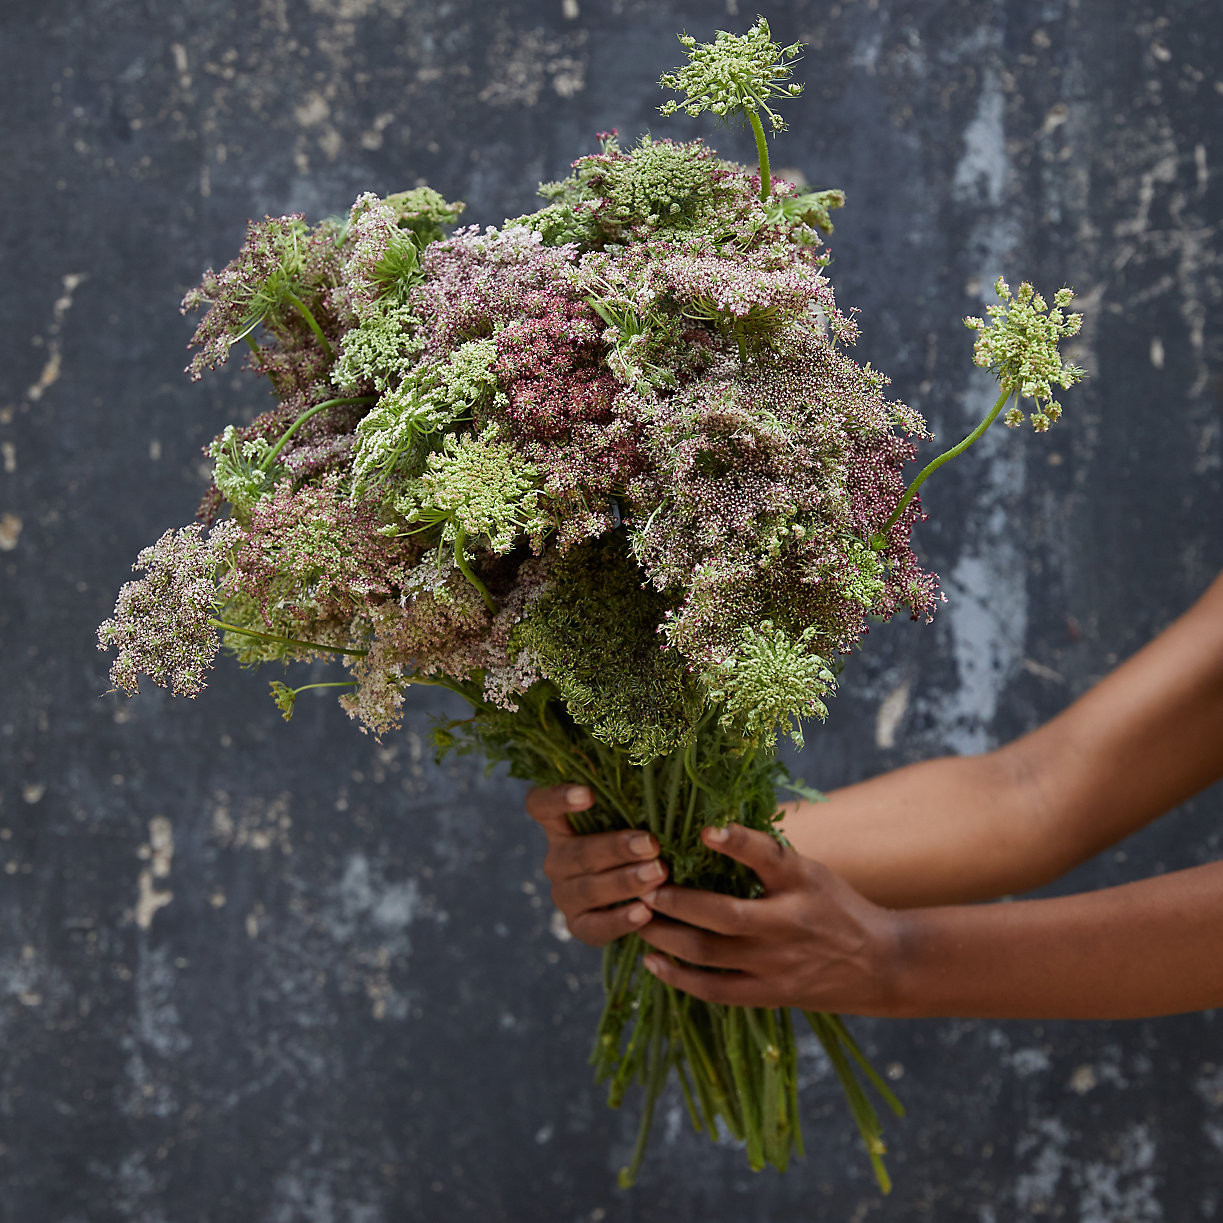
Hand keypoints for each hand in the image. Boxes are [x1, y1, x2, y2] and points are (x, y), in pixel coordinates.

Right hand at [524, 784, 669, 946]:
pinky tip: (645, 912)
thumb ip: (637, 802)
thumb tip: (664, 763)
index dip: (557, 798)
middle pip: (575, 853)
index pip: (540, 806)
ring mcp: (565, 895)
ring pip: (586, 889)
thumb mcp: (633, 820)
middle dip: (616, 848)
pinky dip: (620, 920)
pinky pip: (595, 927)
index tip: (588, 794)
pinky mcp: (579, 926)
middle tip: (651, 844)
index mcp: (561, 826)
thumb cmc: (641, 844)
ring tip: (658, 874)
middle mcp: (558, 859)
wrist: (643, 898)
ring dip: (624, 882)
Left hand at [638, 823, 904, 1014]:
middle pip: (721, 915)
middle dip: (675, 900)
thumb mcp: (810, 872)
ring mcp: (776, 965)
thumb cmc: (836, 906)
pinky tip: (653, 961)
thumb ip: (766, 855)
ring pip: (707, 953)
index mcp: (800, 884)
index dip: (736, 841)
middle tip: (641, 884)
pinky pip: (714, 991)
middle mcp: (787, 925)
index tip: (704, 830)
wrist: (880, 964)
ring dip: (665, 935)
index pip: (768, 856)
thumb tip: (708, 830)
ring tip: (636, 917)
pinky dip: (679, 978)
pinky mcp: (769, 995)